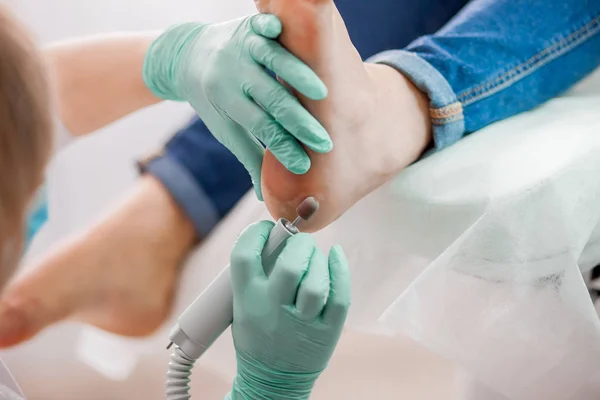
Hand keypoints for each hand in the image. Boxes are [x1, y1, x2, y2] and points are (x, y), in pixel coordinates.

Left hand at [143, 14, 332, 199]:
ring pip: (271, 60)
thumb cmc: (213, 99)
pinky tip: (288, 33)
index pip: (260, 127)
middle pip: (270, 99)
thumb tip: (265, 195)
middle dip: (299, 122)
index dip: (283, 147)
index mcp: (228, 101)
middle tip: (325, 142)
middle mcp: (233, 74)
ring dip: (297, 75)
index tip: (306, 165)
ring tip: (323, 95)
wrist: (186, 56)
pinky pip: (262, 24)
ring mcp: (241, 46)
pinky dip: (274, 28)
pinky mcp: (248, 25)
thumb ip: (250, 156)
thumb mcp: (226, 128)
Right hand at [227, 221, 350, 399]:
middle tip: (300, 243)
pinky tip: (335, 257)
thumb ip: (255, 274)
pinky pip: (339, 297)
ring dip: (318, 260)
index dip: (255, 233)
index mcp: (247, 299)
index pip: (245, 255)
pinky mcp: (326, 332)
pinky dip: (340, 271)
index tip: (266, 229)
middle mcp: (273, 309)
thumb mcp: (242, 306)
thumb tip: (275, 236)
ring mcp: (301, 323)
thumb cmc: (257, 334)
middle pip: (289, 265)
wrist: (271, 380)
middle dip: (298, 244)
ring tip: (314, 258)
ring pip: (316, 282)